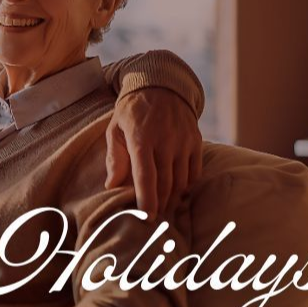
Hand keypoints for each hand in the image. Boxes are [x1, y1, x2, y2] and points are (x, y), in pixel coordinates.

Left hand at [105, 88, 202, 219]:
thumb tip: (111, 186)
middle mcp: (165, 141)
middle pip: (165, 183)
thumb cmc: (131, 111)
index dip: (147, 200)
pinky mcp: (196, 141)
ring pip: (181, 180)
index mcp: (141, 139)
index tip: (146, 218)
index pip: (146, 176)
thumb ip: (114, 158)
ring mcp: (183, 141)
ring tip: (165, 210)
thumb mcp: (115, 129)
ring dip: (173, 199)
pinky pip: (194, 171)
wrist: (160, 85)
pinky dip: (187, 185)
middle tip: (154, 221)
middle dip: (160, 205)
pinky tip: (177, 192)